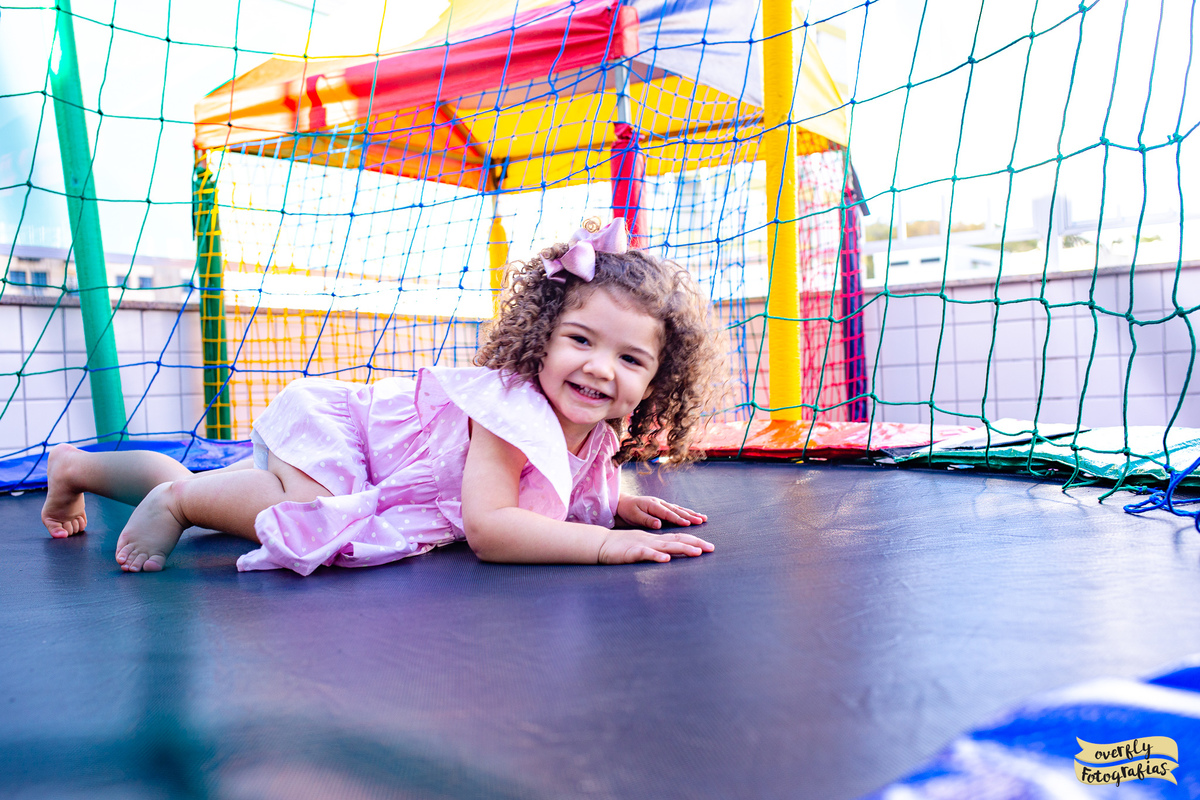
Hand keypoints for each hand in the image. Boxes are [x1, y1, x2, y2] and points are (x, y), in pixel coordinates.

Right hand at [596, 528, 714, 563]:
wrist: (601, 543)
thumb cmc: (622, 547)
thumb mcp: (643, 547)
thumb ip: (657, 550)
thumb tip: (672, 556)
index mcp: (656, 540)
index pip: (679, 538)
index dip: (695, 541)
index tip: (709, 546)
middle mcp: (653, 541)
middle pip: (678, 540)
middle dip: (696, 544)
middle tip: (712, 548)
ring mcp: (643, 546)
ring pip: (666, 546)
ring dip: (682, 548)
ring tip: (697, 552)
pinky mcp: (632, 552)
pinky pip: (646, 554)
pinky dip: (656, 556)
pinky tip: (666, 560)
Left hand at [617, 494, 706, 529]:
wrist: (622, 503)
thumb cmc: (627, 510)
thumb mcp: (633, 516)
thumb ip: (646, 520)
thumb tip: (659, 524)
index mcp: (652, 505)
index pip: (668, 514)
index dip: (679, 519)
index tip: (689, 524)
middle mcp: (659, 503)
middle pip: (677, 510)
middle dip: (690, 516)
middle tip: (702, 520)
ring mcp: (662, 504)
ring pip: (679, 509)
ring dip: (691, 513)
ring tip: (703, 518)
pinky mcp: (662, 506)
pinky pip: (676, 509)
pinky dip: (685, 512)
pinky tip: (693, 515)